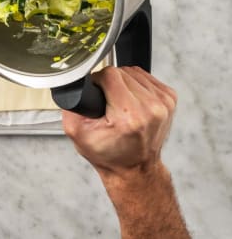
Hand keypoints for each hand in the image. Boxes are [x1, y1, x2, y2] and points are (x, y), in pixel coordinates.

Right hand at [62, 66, 176, 177]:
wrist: (134, 168)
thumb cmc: (109, 154)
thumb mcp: (76, 132)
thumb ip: (71, 104)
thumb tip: (74, 83)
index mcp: (129, 116)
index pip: (110, 74)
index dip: (97, 81)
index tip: (97, 94)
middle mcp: (151, 108)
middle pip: (122, 72)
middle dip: (110, 83)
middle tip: (107, 103)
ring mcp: (164, 103)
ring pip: (133, 72)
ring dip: (123, 83)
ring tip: (118, 102)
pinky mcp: (170, 99)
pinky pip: (145, 77)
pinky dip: (135, 85)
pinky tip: (130, 100)